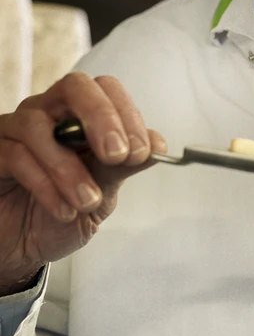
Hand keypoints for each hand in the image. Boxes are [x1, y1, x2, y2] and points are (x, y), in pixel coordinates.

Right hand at [0, 73, 166, 294]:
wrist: (26, 248)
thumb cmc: (66, 212)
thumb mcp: (104, 192)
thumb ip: (125, 166)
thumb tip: (157, 145)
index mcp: (81, 116)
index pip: (106, 90)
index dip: (127, 115)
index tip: (143, 151)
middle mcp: (48, 113)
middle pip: (74, 87)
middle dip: (101, 118)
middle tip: (117, 156)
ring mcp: (15, 130)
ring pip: (39, 126)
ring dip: (70, 167)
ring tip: (89, 200)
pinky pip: (14, 156)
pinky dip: (45, 185)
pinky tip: (64, 210)